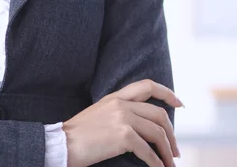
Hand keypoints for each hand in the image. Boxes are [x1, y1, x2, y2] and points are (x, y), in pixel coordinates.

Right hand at [63, 79, 181, 166]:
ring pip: (157, 133)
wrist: (62, 143)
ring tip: (170, 164)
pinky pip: (148, 151)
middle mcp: (121, 103)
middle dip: (171, 134)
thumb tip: (142, 126)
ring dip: (167, 152)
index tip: (180, 103)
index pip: (147, 85)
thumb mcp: (100, 114)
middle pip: (159, 114)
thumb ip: (120, 112)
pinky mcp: (122, 136)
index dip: (167, 92)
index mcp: (116, 96)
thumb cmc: (79, 135)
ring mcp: (122, 118)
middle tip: (175, 151)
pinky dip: (157, 163)